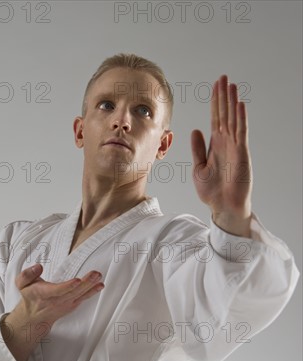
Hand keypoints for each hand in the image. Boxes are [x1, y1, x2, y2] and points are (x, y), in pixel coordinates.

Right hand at [1, 264, 103, 360]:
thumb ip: (27, 274)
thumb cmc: (30, 296)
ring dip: (91, 285)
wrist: (34, 316)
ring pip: (80, 294)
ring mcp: (66, 303)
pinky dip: (92, 292)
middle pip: (72, 292)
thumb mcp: (21, 284)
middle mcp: (56, 300)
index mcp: (43, 293)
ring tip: (99, 276)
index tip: (77, 280)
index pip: (56, 291)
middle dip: (85, 283)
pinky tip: (100, 285)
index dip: (67, 286)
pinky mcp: (72, 304)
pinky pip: (83, 298)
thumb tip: (39, 267)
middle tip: (95, 274)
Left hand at [190, 74, 252, 236]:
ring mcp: (235, 147)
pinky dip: (240, 119)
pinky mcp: (241, 154)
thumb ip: (198, 149)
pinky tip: (239, 105)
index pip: (215, 118)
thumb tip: (195, 130)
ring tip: (231, 85)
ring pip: (233, 119)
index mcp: (215, 145)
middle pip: (224, 114)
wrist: (222, 206)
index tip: (215, 86)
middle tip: (223, 77)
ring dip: (232, 102)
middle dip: (223, 96)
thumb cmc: (211, 191)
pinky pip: (241, 133)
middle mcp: (226, 142)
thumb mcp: (199, 167)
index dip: (215, 102)